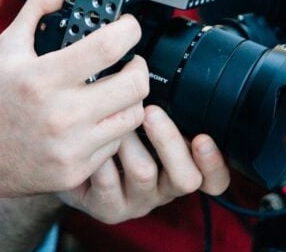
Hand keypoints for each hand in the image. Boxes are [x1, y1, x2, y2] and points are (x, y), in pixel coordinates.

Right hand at [0, 0, 149, 200]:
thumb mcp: (6, 46)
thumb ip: (41, 7)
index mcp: (41, 78)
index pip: (108, 47)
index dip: (129, 29)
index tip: (129, 25)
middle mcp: (59, 115)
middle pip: (134, 85)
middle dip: (138, 65)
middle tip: (129, 59)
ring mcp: (69, 148)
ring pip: (133, 116)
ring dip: (129, 98)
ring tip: (113, 88)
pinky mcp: (75, 172)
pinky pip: (115, 144)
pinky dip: (111, 127)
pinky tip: (94, 118)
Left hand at [59, 105, 229, 223]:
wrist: (70, 157)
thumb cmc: (113, 130)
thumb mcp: (144, 117)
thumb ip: (164, 105)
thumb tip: (165, 76)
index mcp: (182, 166)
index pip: (215, 179)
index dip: (214, 163)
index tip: (203, 138)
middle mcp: (165, 188)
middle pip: (186, 178)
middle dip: (169, 140)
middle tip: (151, 112)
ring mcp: (138, 201)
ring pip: (144, 174)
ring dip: (128, 141)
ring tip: (111, 119)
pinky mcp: (109, 209)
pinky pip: (108, 184)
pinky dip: (100, 156)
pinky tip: (89, 140)